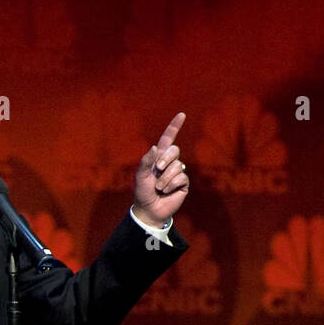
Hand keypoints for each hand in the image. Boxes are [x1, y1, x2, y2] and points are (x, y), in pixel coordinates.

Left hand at [132, 112, 188, 226]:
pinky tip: (166, 192)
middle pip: (174, 150)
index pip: (168, 138)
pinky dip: (171, 185)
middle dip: (165, 160)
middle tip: (157, 170)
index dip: (174, 126)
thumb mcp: (140, 175)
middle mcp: (169, 163)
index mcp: (158, 157)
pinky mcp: (183, 183)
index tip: (182, 114)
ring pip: (177, 166)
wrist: (149, 210)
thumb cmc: (142, 192)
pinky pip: (181, 177)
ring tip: (159, 188)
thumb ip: (146, 161)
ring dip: (165, 178)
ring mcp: (177, 172)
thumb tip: (155, 147)